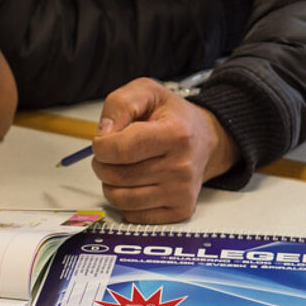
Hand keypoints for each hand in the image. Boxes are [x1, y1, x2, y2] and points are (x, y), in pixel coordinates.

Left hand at [92, 78, 238, 222]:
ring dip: (111, 183)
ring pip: (120, 199)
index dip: (101, 145)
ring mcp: (182, 192)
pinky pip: (132, 214)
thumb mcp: (146, 91)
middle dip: (102, 163)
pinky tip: (136, 183)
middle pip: (116, 175)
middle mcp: (182, 167)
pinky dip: (124, 200)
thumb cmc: (173, 116)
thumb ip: (120, 104)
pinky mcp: (180, 211)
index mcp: (175, 134)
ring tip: (123, 167)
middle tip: (112, 153)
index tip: (104, 140)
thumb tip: (103, 134)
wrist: (204, 139)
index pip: (121, 150)